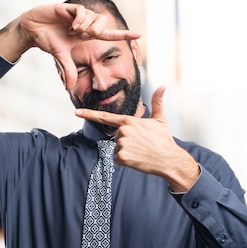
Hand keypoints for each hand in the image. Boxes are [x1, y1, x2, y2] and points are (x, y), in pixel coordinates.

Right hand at [0, 3, 140, 89]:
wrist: (32, 30)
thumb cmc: (48, 42)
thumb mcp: (60, 58)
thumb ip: (68, 71)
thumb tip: (70, 88)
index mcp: (86, 35)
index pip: (109, 34)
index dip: (123, 34)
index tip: (139, 35)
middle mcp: (85, 24)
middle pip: (103, 25)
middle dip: (96, 32)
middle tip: (82, 36)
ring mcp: (78, 15)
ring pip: (94, 18)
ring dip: (85, 27)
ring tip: (73, 31)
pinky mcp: (70, 8)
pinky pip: (83, 12)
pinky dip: (79, 20)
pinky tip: (70, 26)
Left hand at [75, 87, 199, 191]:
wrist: (169, 159)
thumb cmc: (164, 139)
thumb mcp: (160, 119)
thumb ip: (157, 102)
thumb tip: (163, 86)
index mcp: (128, 121)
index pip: (105, 117)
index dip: (89, 114)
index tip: (77, 112)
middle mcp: (123, 132)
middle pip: (115, 137)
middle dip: (126, 141)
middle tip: (141, 144)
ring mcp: (121, 145)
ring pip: (116, 148)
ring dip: (126, 151)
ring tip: (141, 151)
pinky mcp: (122, 158)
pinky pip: (118, 159)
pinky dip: (126, 161)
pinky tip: (138, 159)